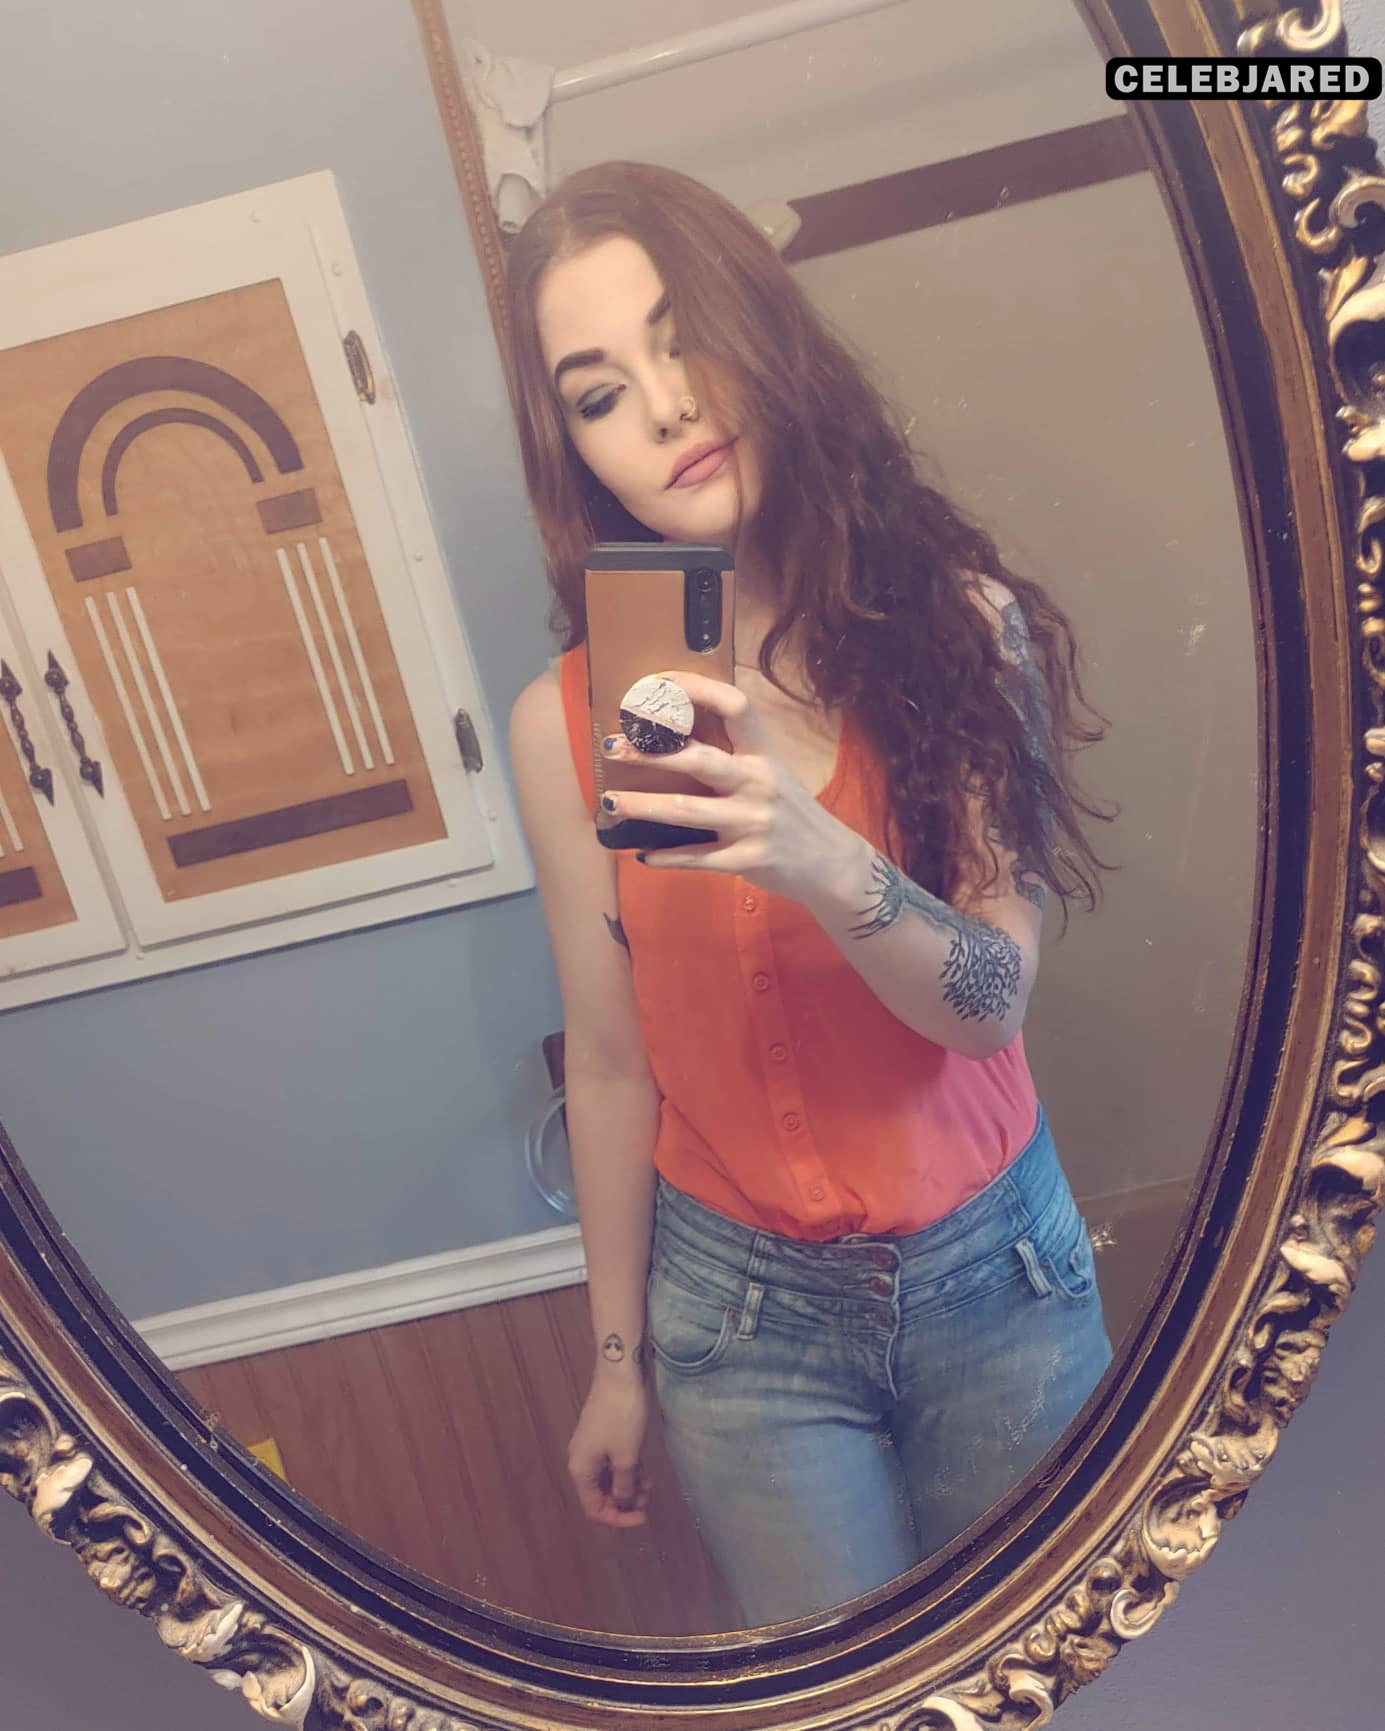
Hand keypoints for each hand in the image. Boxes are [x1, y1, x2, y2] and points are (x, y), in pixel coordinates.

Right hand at [567, 1374, 650, 1526]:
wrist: (619, 1374)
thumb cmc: (622, 1417)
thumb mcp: (627, 1456)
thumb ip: (624, 1486)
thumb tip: (622, 1503)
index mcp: (581, 1470)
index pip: (595, 1509)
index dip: (618, 1518)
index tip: (644, 1516)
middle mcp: (581, 1460)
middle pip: (600, 1494)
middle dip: (624, 1501)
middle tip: (648, 1498)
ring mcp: (592, 1446)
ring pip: (608, 1478)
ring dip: (628, 1485)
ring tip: (649, 1484)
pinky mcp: (603, 1434)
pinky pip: (612, 1462)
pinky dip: (627, 1470)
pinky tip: (644, 1469)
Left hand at [600, 669, 867, 904]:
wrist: (831, 864)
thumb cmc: (791, 814)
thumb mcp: (772, 775)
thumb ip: (734, 757)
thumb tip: (672, 738)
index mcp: (762, 754)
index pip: (734, 705)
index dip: (694, 690)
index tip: (655, 685)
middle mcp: (758, 783)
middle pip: (698, 760)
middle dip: (650, 752)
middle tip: (612, 747)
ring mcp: (752, 823)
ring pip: (686, 811)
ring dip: (642, 805)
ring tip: (610, 801)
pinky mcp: (746, 860)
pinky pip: (697, 858)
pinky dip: (667, 857)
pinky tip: (642, 855)